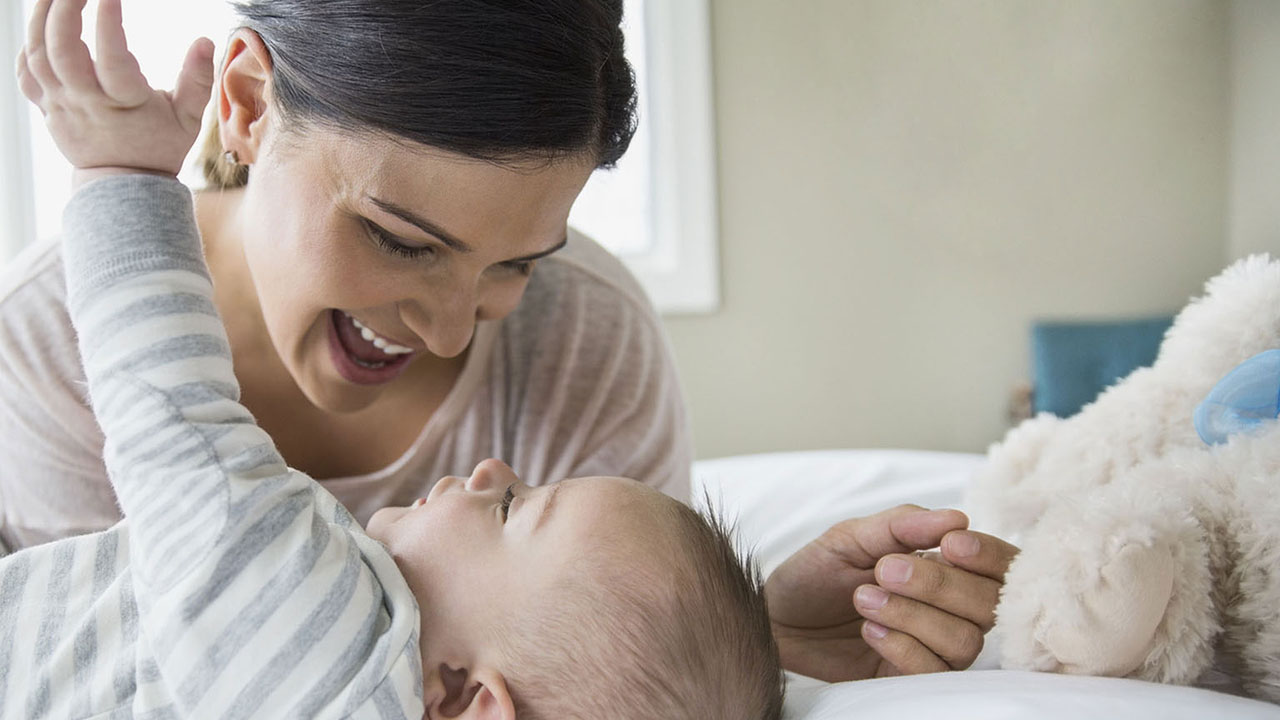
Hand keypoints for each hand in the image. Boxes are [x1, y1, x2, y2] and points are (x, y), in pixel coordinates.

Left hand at [15, 0, 214, 184]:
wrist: (125, 186)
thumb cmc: (160, 148)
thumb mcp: (188, 119)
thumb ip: (197, 80)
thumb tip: (203, 39)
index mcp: (125, 105)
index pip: (111, 57)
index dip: (108, 21)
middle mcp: (86, 103)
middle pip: (61, 50)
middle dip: (64, 8)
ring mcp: (61, 105)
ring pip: (37, 55)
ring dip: (41, 16)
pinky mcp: (47, 108)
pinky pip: (25, 73)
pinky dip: (28, 45)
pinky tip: (42, 25)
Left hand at [764, 505, 1018, 681]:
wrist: (777, 618)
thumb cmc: (817, 572)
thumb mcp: (851, 537)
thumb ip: (902, 526)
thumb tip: (958, 517)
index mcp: (946, 566)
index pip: (1001, 566)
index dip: (989, 556)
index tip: (951, 544)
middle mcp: (950, 608)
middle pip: (989, 606)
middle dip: (940, 585)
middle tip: (885, 570)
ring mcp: (934, 646)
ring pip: (965, 641)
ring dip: (914, 616)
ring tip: (864, 598)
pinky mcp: (910, 677)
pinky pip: (934, 671)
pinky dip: (903, 647)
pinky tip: (870, 630)